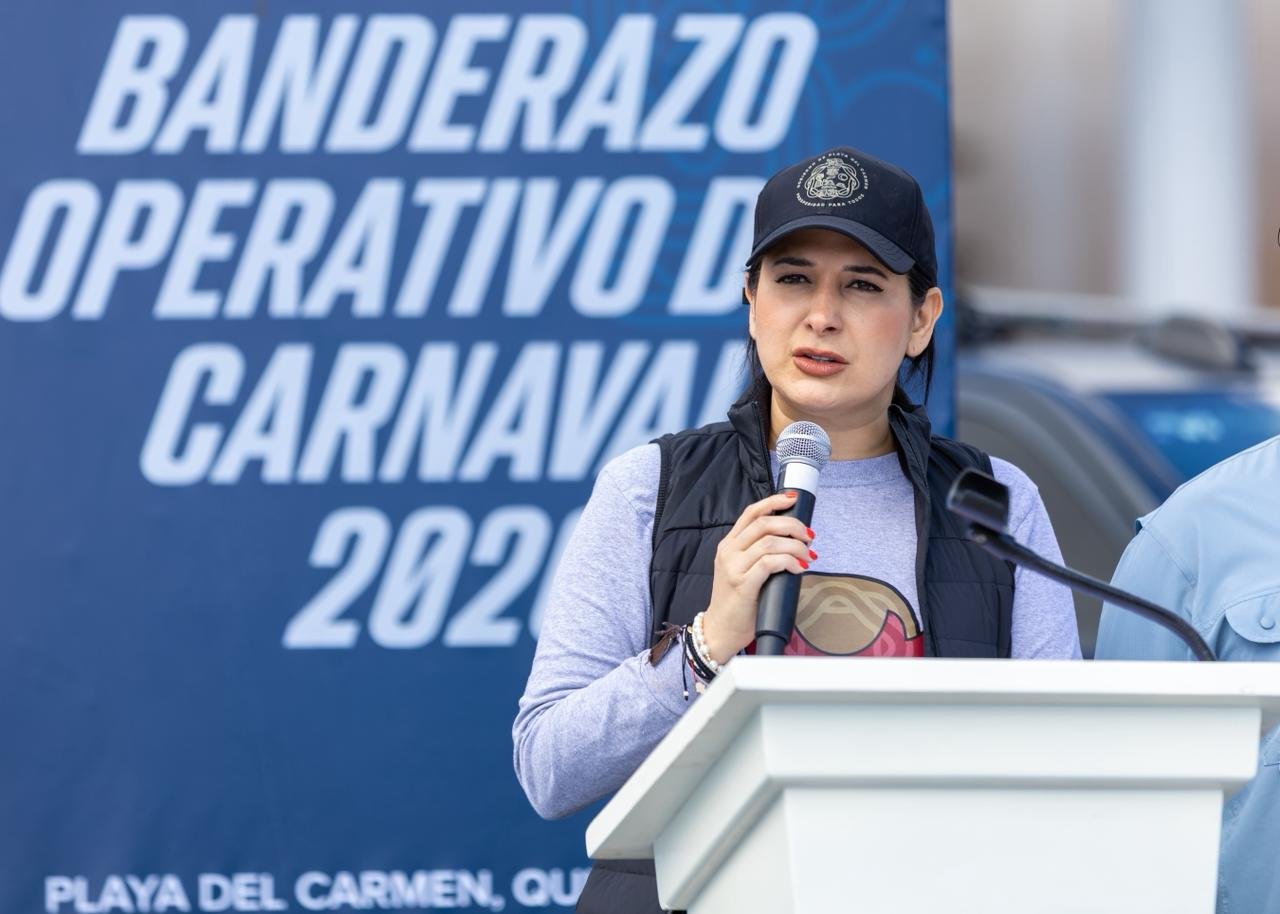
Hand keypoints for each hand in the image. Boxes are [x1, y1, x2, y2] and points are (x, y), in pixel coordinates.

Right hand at [700, 492, 815, 663]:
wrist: (720, 630)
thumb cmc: (737, 602)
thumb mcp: (743, 570)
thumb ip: (760, 554)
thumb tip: (795, 542)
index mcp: (729, 545)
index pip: (751, 513)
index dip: (773, 501)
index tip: (793, 499)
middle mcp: (729, 551)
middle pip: (764, 523)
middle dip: (792, 525)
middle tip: (809, 537)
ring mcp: (734, 567)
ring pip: (770, 541)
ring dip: (796, 546)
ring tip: (808, 556)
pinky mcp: (743, 584)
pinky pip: (770, 563)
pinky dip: (789, 561)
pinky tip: (798, 568)